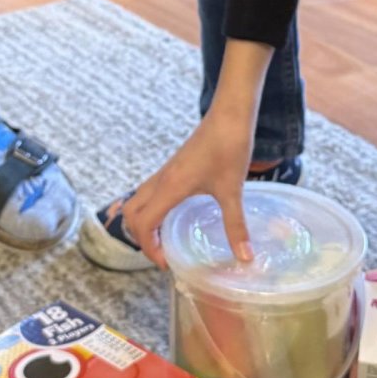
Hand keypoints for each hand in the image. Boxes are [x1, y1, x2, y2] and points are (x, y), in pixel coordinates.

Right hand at [122, 38, 272, 267]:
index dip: (149, 248)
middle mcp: (161, 180)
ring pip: (137, 201)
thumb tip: (245, 258)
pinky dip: (151, 209)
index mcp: (170, 188)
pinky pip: (149, 192)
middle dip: (140, 238)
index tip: (167, 263)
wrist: (230, 114)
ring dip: (143, 222)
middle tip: (163, 254)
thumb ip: (235, 226)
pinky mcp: (173, 167)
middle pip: (131, 214)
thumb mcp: (232, 190)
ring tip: (164, 239)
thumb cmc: (228, 147)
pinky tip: (174, 215)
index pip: (143, 224)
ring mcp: (165, 172)